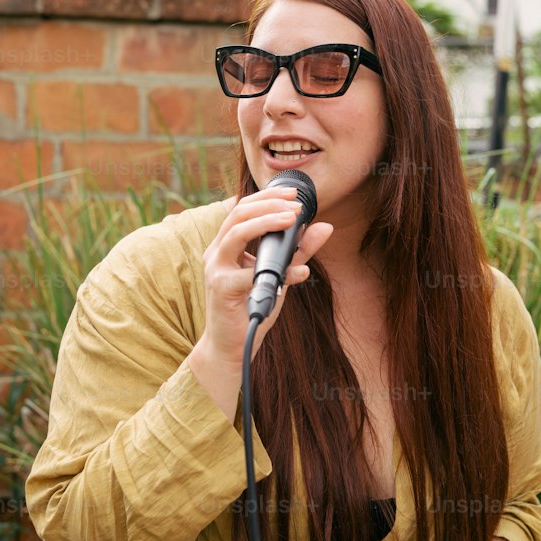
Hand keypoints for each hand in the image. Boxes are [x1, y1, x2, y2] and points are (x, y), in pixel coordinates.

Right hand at [199, 187, 333, 365]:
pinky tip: (300, 273)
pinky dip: (278, 272)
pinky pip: (250, 274)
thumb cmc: (252, 307)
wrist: (231, 347)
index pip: (242, 209)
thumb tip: (324, 227)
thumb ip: (299, 251)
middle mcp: (216, 253)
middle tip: (296, 205)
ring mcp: (216, 270)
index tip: (293, 194)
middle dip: (269, 204)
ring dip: (266, 222)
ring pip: (236, 233)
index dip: (267, 196)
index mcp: (226, 245)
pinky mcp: (221, 289)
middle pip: (238, 214)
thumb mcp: (280, 274)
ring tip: (291, 219)